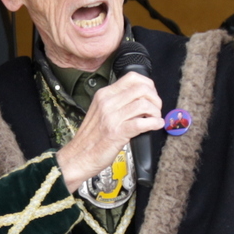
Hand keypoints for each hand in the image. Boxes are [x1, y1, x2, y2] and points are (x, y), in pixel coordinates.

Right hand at [56, 73, 163, 191]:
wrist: (78, 156)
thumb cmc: (91, 137)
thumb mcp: (100, 111)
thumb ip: (117, 103)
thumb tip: (140, 100)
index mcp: (104, 95)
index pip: (132, 77)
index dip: (148, 85)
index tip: (152, 95)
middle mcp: (107, 102)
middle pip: (141, 89)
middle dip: (155, 99)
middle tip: (156, 109)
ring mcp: (111, 117)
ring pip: (143, 104)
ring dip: (155, 112)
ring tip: (155, 119)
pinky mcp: (117, 132)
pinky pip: (142, 123)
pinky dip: (154, 123)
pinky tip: (155, 125)